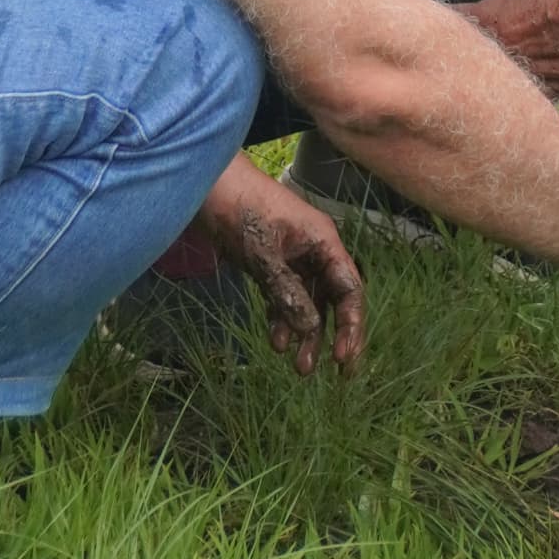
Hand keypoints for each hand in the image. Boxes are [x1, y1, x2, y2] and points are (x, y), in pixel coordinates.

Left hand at [191, 156, 366, 376]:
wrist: (207, 185)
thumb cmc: (240, 210)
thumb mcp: (263, 254)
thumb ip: (286, 292)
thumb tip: (311, 329)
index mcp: (322, 241)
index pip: (349, 287)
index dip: (351, 323)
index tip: (343, 357)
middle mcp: (314, 250)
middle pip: (335, 298)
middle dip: (336, 334)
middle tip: (340, 373)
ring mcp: (293, 257)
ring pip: (310, 301)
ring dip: (307, 332)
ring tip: (299, 367)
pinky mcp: (272, 263)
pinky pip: (286, 296)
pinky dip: (283, 318)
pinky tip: (276, 341)